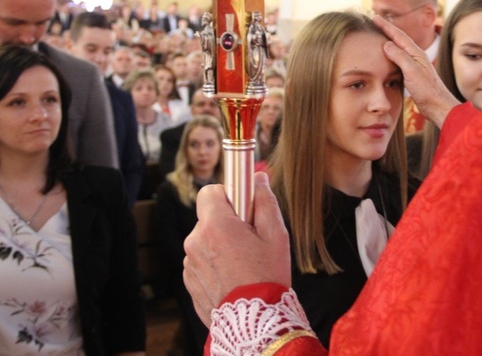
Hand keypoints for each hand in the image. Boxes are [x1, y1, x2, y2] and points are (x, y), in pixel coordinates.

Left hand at [183, 173, 290, 324]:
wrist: (254, 321)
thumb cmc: (267, 276)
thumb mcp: (276, 235)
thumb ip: (265, 201)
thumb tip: (258, 176)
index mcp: (215, 225)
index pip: (209, 191)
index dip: (228, 195)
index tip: (243, 207)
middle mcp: (195, 241)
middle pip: (209, 217)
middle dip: (227, 222)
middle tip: (250, 239)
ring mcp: (190, 262)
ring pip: (205, 240)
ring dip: (220, 244)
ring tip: (243, 263)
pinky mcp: (189, 280)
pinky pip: (202, 260)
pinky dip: (215, 263)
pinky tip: (233, 276)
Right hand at [372, 15, 459, 127]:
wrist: (438, 106)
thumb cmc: (428, 90)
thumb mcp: (412, 72)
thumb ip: (400, 57)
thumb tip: (386, 44)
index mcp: (416, 53)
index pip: (398, 35)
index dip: (386, 26)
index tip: (374, 18)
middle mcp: (415, 57)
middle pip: (398, 39)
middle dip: (386, 30)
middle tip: (374, 22)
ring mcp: (414, 65)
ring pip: (398, 49)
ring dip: (388, 41)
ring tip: (378, 36)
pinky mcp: (412, 75)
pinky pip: (398, 60)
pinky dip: (390, 55)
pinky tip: (386, 58)